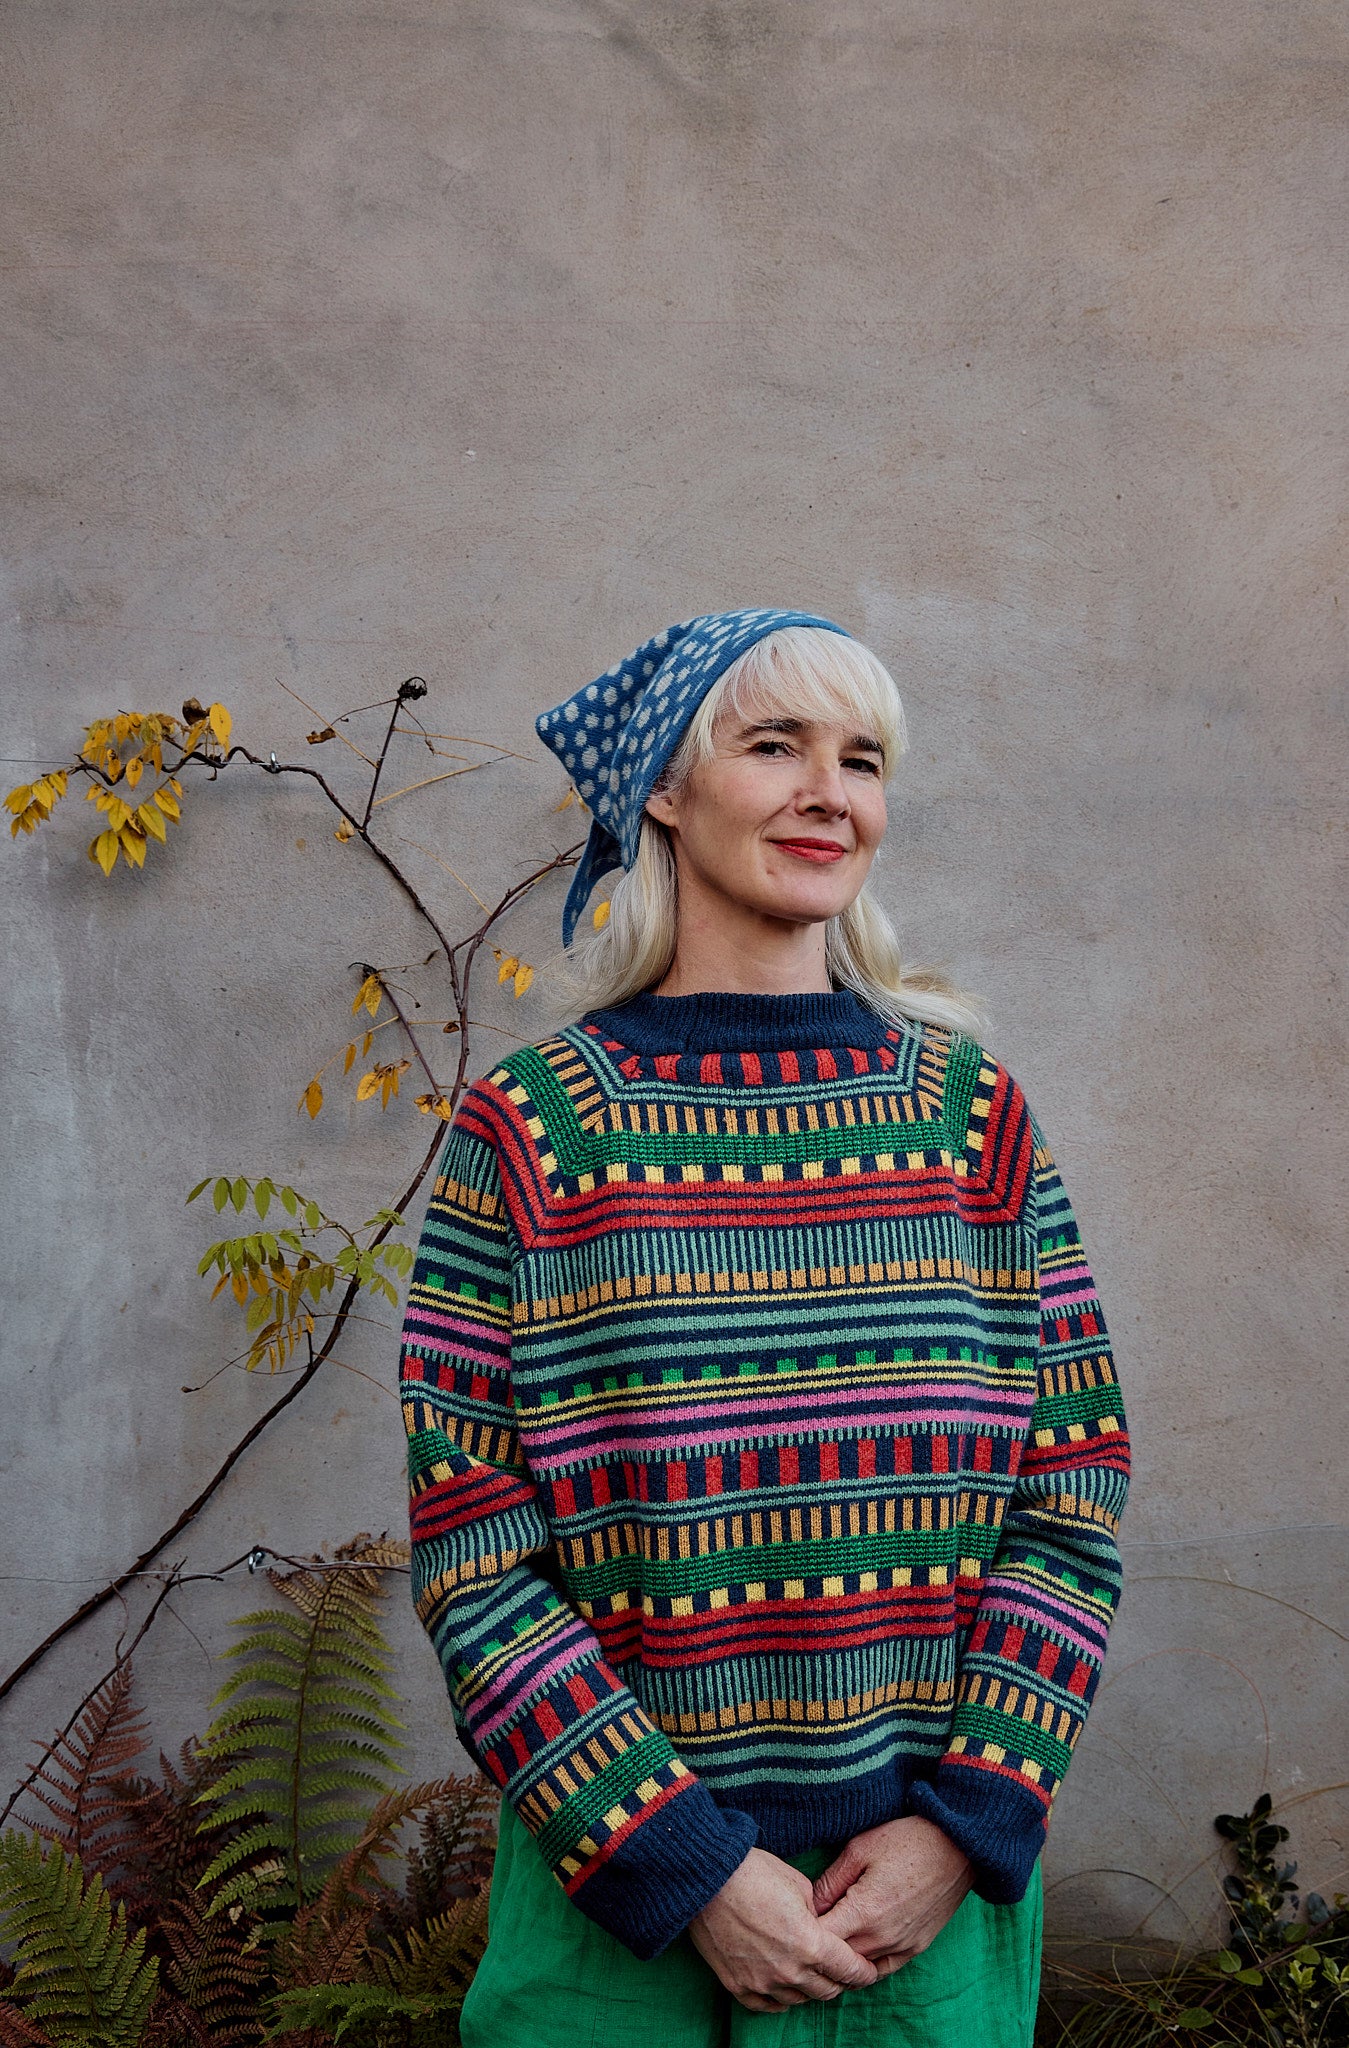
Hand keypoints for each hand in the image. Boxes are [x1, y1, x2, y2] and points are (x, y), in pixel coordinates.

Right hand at [689, 1846, 879, 2012]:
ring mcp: (763, 1982)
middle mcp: (790, 1971)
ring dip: (810, 1988)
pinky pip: (768, 2006)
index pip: (850, 1970)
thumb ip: (819, 1914)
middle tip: (841, 1969)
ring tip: (811, 1973)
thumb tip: (823, 1927)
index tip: (868, 1969)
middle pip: (828, 1990)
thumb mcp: (799, 1885)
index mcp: (811, 1944)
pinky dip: (780, 1998)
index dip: (864, 1971)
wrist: (706, 1878)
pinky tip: (784, 1986)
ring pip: (800, 2001)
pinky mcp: (738, 1986)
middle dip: (840, 1980)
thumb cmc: (754, 1873)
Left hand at [812, 1817, 971, 1977]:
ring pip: (859, 1969)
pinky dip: (865, 1965)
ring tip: (829, 1940)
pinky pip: (882, 1969)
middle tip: (807, 1931)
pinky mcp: (916, 1949)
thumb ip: (831, 1881)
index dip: (803, 1931)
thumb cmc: (906, 1841)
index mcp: (864, 1912)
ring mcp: (901, 1947)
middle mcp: (882, 1938)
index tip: (794, 1920)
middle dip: (819, 1948)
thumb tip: (809, 1905)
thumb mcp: (859, 1849)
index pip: (820, 1939)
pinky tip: (856, 1950)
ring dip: (842, 1959)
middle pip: (837, 1959)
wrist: (957, 1847)